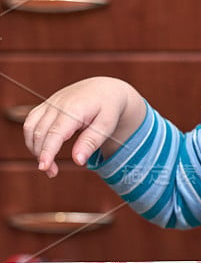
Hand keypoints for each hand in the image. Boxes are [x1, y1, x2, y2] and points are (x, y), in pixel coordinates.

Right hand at [23, 77, 145, 178]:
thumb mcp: (107, 125)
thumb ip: (92, 142)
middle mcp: (58, 104)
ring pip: (31, 128)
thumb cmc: (108, 108)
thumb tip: (78, 161)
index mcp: (75, 108)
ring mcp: (49, 103)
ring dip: (34, 149)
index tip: (44, 167)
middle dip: (42, 155)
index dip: (47, 151)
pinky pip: (30, 123)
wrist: (104, 89)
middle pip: (41, 133)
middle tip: (52, 173)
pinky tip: (42, 151)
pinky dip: (32, 139)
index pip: (55, 132)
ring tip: (48, 165)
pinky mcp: (44, 106)